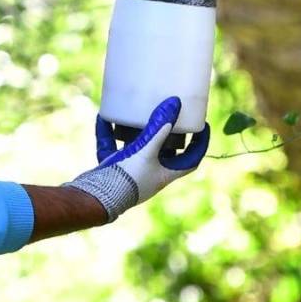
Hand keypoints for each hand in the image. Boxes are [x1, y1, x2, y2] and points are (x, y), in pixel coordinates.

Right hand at [64, 97, 210, 221]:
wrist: (98, 198)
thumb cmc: (128, 179)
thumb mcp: (147, 151)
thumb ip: (159, 128)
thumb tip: (175, 103)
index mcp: (165, 174)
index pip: (191, 160)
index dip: (199, 144)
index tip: (202, 126)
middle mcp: (150, 174)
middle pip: (164, 153)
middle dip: (167, 134)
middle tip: (169, 114)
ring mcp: (130, 172)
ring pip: (136, 149)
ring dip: (136, 132)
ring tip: (137, 112)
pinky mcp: (112, 168)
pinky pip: (111, 147)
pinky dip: (107, 133)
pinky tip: (103, 117)